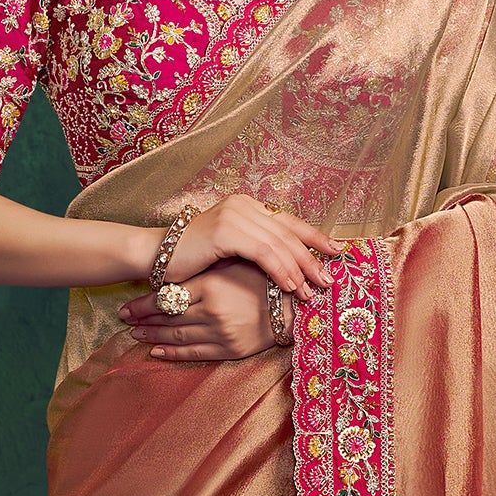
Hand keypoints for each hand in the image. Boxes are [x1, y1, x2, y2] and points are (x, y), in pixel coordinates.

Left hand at [118, 260, 291, 362]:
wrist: (299, 306)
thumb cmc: (268, 280)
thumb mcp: (237, 265)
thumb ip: (207, 271)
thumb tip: (176, 277)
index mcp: (211, 286)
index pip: (166, 297)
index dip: (142, 304)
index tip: (127, 307)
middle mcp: (211, 311)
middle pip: (167, 318)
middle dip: (142, 321)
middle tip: (124, 321)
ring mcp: (220, 333)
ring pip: (177, 336)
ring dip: (153, 337)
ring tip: (136, 335)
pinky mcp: (229, 349)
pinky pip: (194, 353)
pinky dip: (173, 353)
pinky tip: (157, 353)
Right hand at [169, 194, 335, 294]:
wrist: (157, 256)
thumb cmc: (193, 259)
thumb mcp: (232, 251)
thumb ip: (259, 250)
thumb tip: (294, 268)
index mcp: (247, 206)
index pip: (288, 221)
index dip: (315, 236)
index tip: (338, 251)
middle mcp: (244, 205)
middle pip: (288, 232)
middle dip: (312, 257)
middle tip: (328, 279)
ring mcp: (235, 215)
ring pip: (279, 243)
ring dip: (298, 269)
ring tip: (310, 290)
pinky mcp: (226, 231)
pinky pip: (263, 252)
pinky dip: (280, 270)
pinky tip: (289, 286)